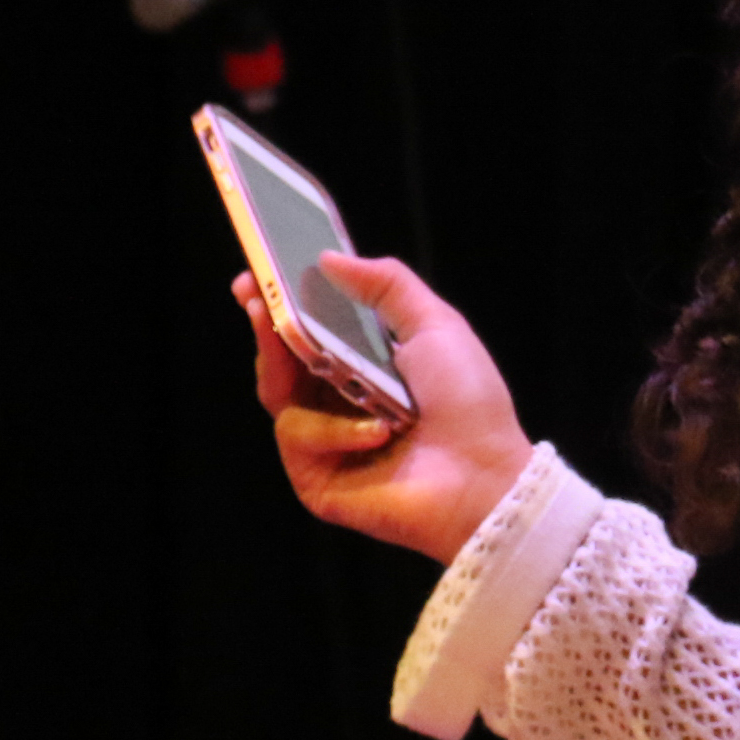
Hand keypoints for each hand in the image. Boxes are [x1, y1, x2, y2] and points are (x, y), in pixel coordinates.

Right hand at [236, 251, 531, 563]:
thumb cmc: (469, 402)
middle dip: (266, 326)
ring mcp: (324, 443)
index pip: (305, 330)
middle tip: (254, 297)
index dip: (276, 304)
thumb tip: (328, 258)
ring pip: (277, 395)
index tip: (254, 276)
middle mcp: (336, 401)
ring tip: (321, 356)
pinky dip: (337, 430)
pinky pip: (301, 439)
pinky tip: (380, 432)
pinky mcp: (317, 481)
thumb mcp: (435, 326)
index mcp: (362, 364)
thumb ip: (388, 285)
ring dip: (295, 369)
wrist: (485, 475)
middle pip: (280, 360)